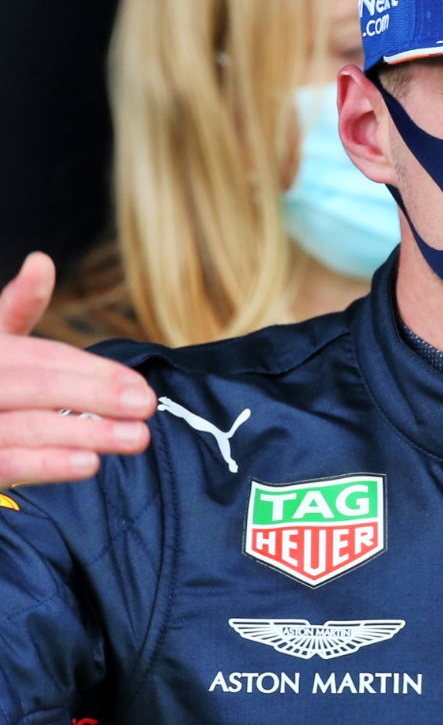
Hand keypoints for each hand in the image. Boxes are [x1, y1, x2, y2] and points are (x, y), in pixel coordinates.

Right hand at [0, 254, 155, 487]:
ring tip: (135, 437)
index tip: (141, 386)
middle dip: (94, 395)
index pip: (41, 357)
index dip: (93, 371)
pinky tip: (89, 463)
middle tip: (146, 405)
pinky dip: (49, 464)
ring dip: (85, 431)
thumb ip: (18, 308)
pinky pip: (9, 463)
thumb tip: (41, 260)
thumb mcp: (1, 345)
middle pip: (36, 386)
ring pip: (27, 426)